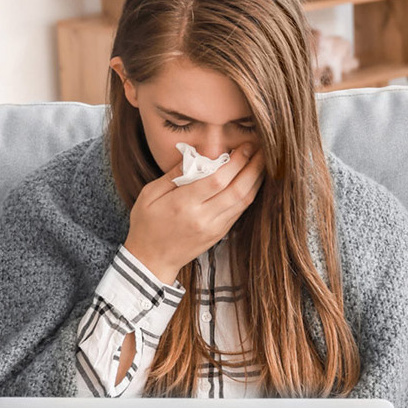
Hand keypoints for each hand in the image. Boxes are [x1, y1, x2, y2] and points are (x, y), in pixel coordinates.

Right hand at [123, 143, 264, 284]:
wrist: (151, 261)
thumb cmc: (146, 225)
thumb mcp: (150, 194)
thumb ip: (173, 174)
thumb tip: (195, 155)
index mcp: (184, 205)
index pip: (218, 180)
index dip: (236, 161)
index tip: (244, 146)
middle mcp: (203, 218)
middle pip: (237, 190)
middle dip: (253, 167)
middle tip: (262, 148)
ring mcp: (214, 228)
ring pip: (244, 201)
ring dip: (256, 180)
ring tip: (262, 161)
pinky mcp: (220, 234)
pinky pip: (240, 211)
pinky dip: (249, 193)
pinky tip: (252, 180)